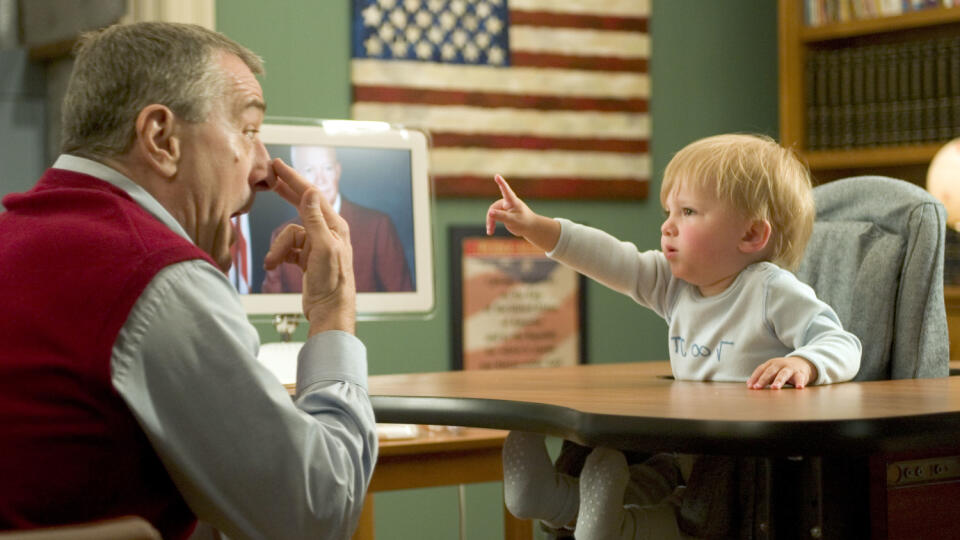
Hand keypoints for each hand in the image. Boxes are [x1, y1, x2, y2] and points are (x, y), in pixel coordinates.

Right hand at [264, 158, 355, 334]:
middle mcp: (327, 231)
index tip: (278, 164)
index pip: (311, 195)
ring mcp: (316, 245)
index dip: (294, 179)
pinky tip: (274, 265)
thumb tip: (310, 191)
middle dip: (285, 193)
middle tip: (269, 178)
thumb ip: (314, 219)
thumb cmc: (331, 281)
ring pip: (289, 234)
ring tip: (272, 262)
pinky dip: (279, 255)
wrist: (329, 310)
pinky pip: (288, 248)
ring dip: (277, 248)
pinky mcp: (307, 258)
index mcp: (335, 225)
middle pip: (302, 205)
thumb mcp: (323, 248)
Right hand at [485, 175, 559, 251]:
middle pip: (494, 208)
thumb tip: (490, 212)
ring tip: (490, 232)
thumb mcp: (512, 221)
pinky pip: (493, 216)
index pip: (506, 191)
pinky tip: (490, 232)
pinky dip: (491, 224)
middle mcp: (507, 202)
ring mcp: (504, 207)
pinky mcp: (502, 212)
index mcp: (512, 201)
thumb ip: (501, 216)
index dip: (501, 183)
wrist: (529, 227)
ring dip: (490, 223)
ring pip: (492, 213)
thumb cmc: (524, 222)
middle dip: (491, 219)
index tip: (497, 175)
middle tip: (490, 231)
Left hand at [747, 356, 817, 388]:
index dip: (754, 378)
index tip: (750, 387)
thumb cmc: (783, 369)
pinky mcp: (800, 373)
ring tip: (774, 388)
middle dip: (763, 379)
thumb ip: (762, 377)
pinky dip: (800, 383)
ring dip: (778, 381)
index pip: (761, 370)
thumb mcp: (772, 371)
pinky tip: (799, 388)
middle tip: (757, 387)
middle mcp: (779, 364)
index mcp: (771, 364)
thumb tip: (749, 385)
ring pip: (783, 374)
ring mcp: (790, 368)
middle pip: (770, 371)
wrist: (803, 363)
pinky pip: (800, 378)